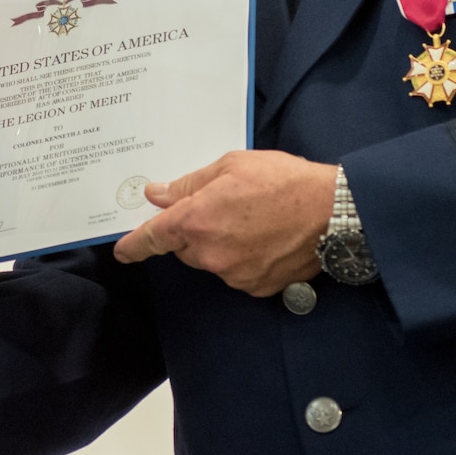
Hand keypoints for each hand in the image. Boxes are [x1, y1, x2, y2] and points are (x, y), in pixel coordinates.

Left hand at [112, 150, 334, 296]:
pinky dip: (245, 259)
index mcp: (197, 220)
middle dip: (196, 230)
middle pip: (186, 248)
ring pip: (212, 260)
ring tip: (254, 221)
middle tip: (226, 208)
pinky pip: (238, 273)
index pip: (153, 237)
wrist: (333, 212)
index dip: (135, 245)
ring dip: (222, 245)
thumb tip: (157, 195)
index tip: (123, 251)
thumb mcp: (232, 166)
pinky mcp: (256, 288)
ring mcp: (234, 275)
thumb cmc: (283, 180)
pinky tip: (267, 240)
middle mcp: (210, 253)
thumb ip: (189, 184)